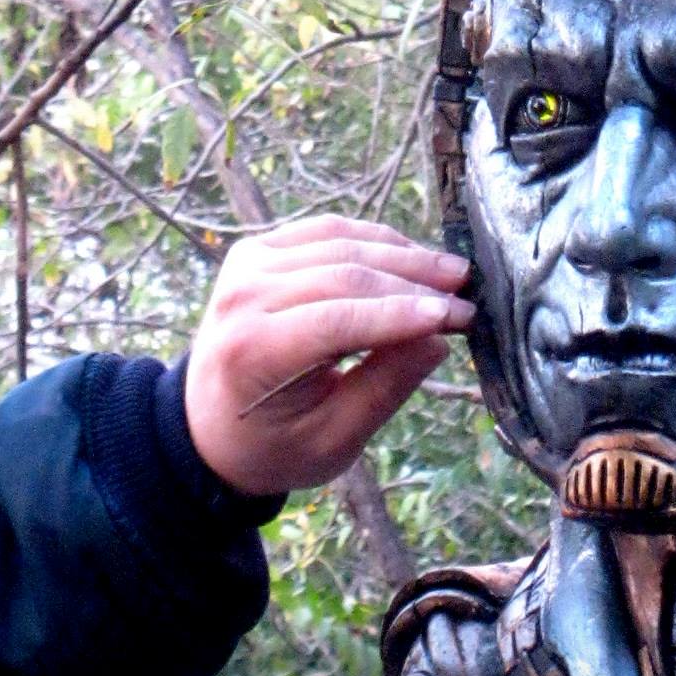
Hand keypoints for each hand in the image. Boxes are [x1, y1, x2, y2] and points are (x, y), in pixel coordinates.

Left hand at [185, 213, 472, 495]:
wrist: (209, 425)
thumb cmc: (274, 444)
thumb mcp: (332, 441)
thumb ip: (384, 389)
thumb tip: (438, 340)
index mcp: (252, 350)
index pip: (339, 318)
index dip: (405, 314)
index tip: (459, 316)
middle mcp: (243, 296)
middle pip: (344, 273)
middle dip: (414, 281)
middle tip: (467, 294)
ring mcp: (247, 264)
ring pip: (340, 243)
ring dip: (402, 255)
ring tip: (451, 272)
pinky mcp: (258, 248)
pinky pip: (326, 231)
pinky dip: (373, 239)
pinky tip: (411, 256)